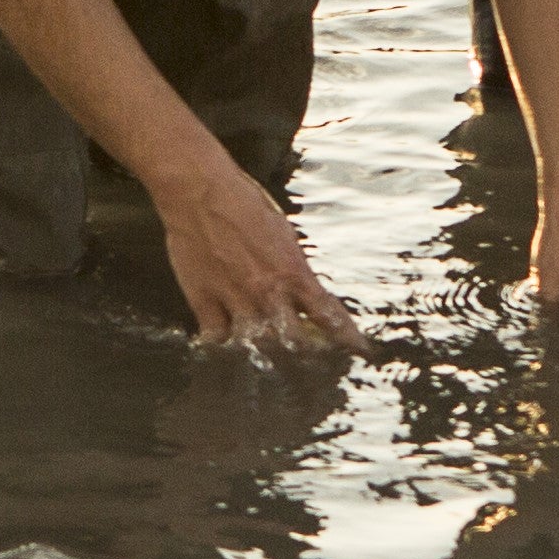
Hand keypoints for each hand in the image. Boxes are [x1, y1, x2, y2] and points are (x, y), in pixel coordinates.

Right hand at [153, 160, 357, 352]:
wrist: (199, 189)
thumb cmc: (243, 202)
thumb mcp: (282, 233)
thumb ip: (292, 267)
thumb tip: (304, 292)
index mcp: (293, 272)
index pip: (329, 315)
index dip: (348, 338)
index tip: (360, 351)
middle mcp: (267, 291)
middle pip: (294, 342)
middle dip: (306, 358)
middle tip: (312, 368)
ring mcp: (235, 299)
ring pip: (256, 346)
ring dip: (266, 357)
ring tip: (270, 367)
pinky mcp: (204, 300)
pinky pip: (216, 338)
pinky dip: (222, 347)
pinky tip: (225, 351)